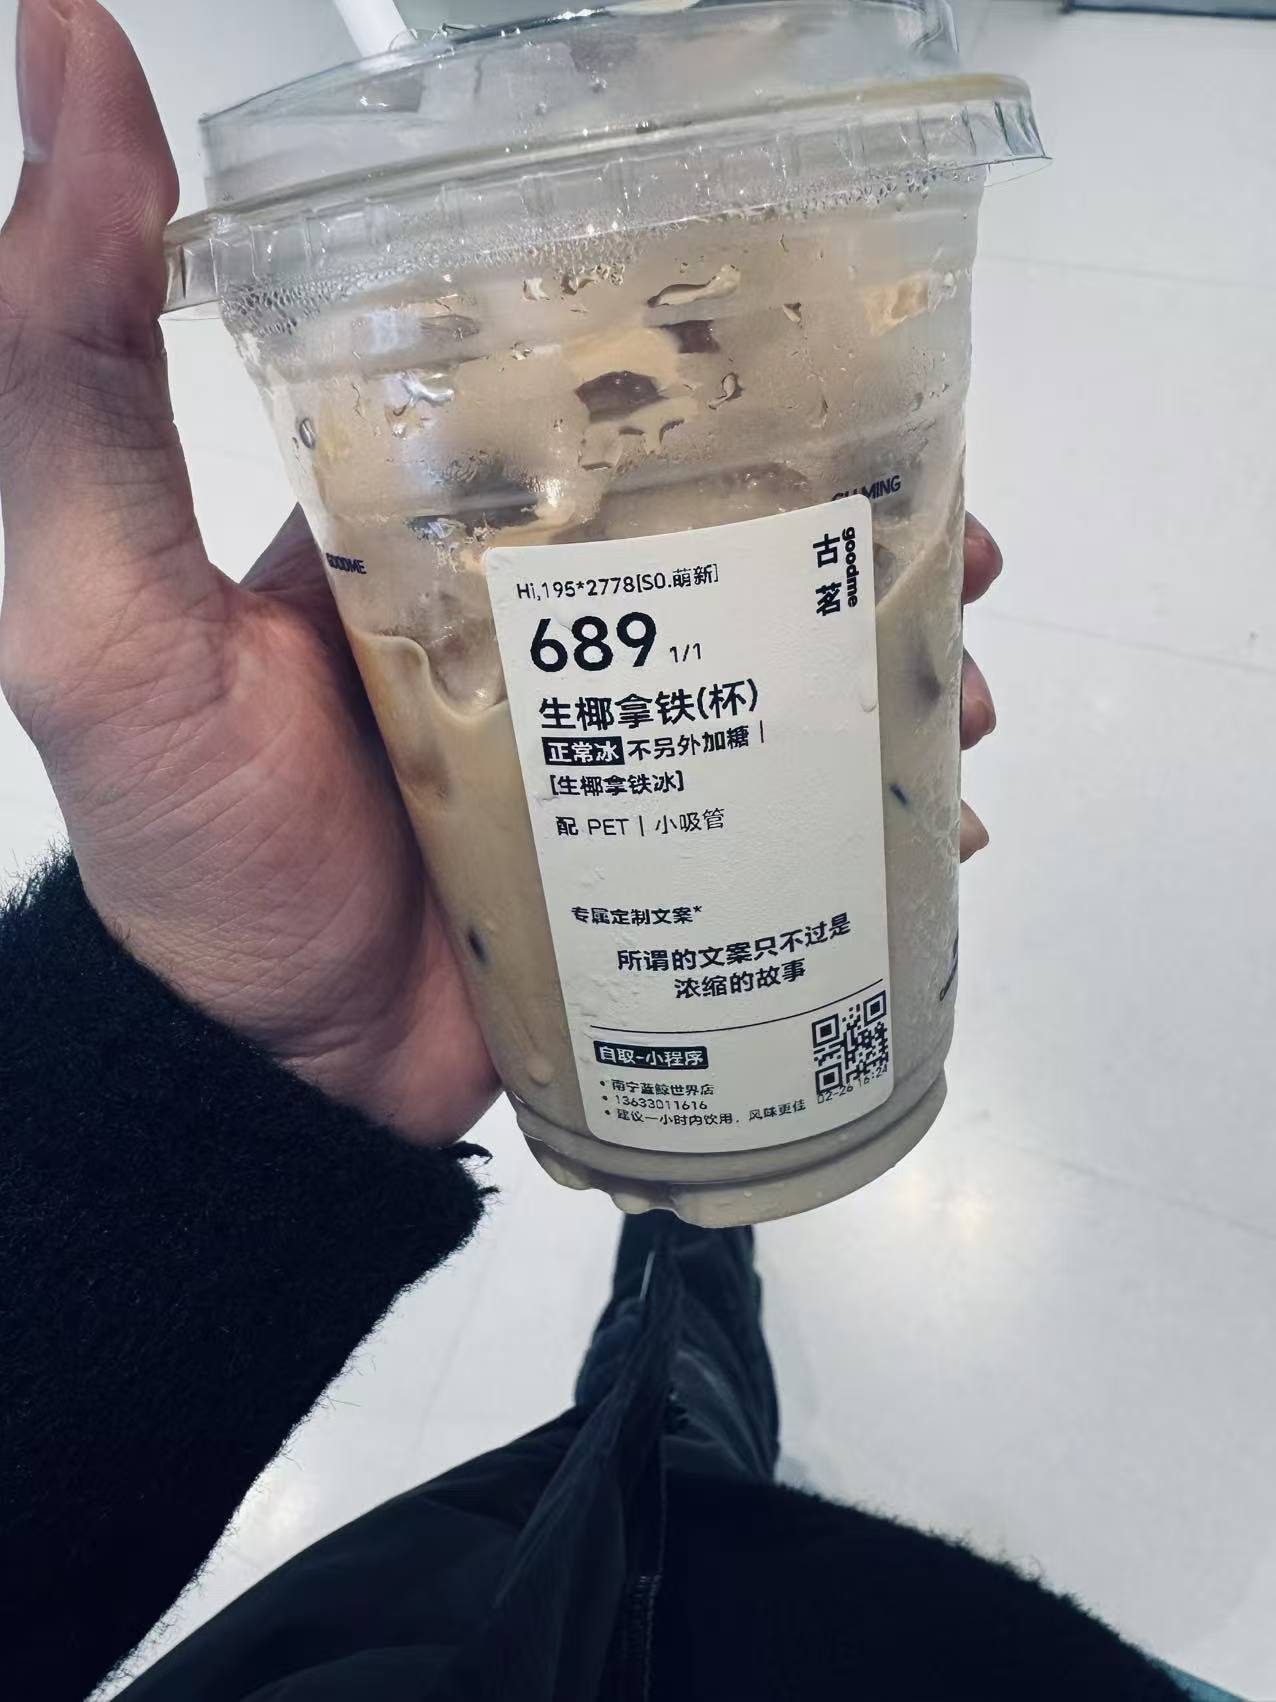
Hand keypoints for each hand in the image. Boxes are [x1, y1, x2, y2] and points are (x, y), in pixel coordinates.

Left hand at [0, 0, 1000, 1148]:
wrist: (267, 1078)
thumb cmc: (191, 846)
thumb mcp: (101, 597)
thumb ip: (74, 363)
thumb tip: (68, 55)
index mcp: (433, 523)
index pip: (598, 400)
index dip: (732, 372)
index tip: (848, 363)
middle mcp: (532, 613)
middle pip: (725, 529)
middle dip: (853, 522)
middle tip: (956, 549)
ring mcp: (604, 740)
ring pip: (778, 663)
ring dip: (890, 655)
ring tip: (963, 688)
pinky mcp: (652, 853)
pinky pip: (782, 805)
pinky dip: (868, 797)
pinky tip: (937, 807)